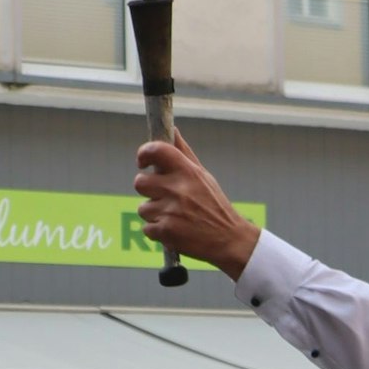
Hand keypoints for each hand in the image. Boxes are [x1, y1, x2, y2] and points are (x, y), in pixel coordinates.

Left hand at [133, 130, 260, 277]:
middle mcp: (177, 188)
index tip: (143, 163)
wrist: (229, 239)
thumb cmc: (214, 205)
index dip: (143, 154)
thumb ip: (184, 153)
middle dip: (148, 190)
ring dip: (154, 213)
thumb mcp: (203, 175)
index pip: (155, 150)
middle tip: (164, 196)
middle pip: (139, 182)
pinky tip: (175, 229)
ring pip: (143, 208)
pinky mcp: (166, 231)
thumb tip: (172, 129)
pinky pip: (147, 228)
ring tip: (175, 217)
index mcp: (187, 171)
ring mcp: (170, 210)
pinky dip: (158, 231)